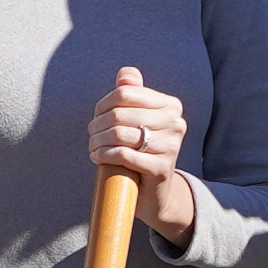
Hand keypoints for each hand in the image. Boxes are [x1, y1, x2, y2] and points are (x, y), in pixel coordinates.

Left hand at [89, 63, 197, 249]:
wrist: (155, 194)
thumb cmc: (142, 152)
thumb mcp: (138, 122)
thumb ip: (133, 94)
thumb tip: (127, 73)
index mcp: (171, 105)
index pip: (125, 93)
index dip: (103, 105)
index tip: (97, 118)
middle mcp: (176, 123)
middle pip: (119, 114)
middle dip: (97, 126)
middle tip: (92, 137)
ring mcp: (171, 146)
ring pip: (119, 134)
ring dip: (97, 142)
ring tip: (93, 148)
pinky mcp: (161, 168)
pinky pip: (123, 155)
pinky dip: (104, 156)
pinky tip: (98, 158)